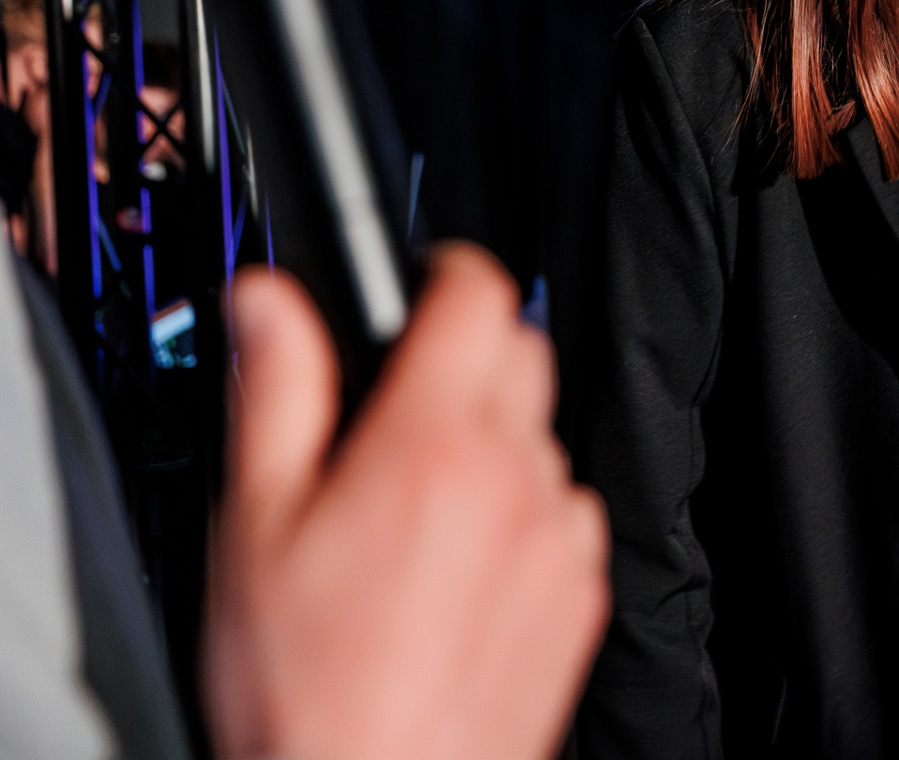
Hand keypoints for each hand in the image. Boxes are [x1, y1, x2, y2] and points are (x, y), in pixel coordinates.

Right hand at [204, 244, 610, 759]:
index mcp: (430, 447)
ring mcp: (557, 538)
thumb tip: (272, 303)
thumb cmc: (306, 686)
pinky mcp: (583, 592)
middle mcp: (513, 480)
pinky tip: (462, 564)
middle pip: (522, 353)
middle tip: (401, 402)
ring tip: (419, 508)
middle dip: (468, 353)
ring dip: (495, 442)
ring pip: (543, 436)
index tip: (422, 284)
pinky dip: (526, 513)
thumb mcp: (254, 523)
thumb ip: (276, 392)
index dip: (446, 271)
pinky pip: (567, 511)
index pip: (478, 296)